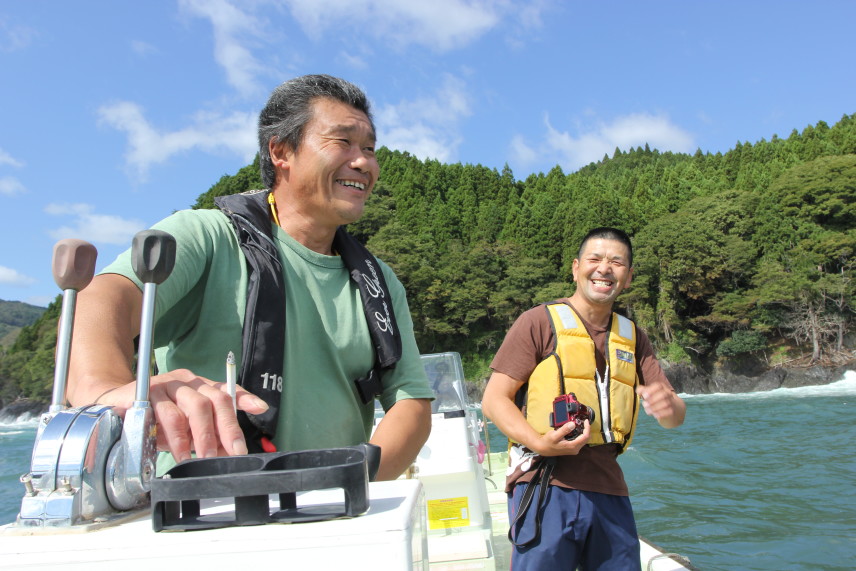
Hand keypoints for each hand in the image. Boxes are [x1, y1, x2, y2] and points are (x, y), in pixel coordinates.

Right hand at [96, 369, 268, 461]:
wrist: (115, 406)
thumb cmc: (155, 419)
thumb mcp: (186, 428)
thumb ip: (208, 436)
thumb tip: (229, 454)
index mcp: (201, 387)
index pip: (228, 390)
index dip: (245, 398)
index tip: (261, 408)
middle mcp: (188, 382)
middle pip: (216, 400)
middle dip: (227, 429)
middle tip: (232, 454)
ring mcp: (168, 385)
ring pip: (194, 406)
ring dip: (202, 436)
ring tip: (205, 459)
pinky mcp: (148, 393)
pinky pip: (167, 414)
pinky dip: (178, 436)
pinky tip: (181, 452)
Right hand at [533, 419, 590, 456]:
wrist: (543, 448)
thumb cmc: (548, 442)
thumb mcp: (554, 435)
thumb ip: (564, 430)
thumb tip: (573, 424)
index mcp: (572, 446)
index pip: (585, 437)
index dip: (587, 428)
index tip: (586, 421)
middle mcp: (575, 449)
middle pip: (586, 439)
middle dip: (587, 429)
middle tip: (584, 421)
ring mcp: (574, 449)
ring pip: (584, 440)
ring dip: (584, 432)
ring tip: (582, 424)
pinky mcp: (572, 448)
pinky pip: (580, 441)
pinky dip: (581, 434)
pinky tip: (577, 429)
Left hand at [636, 383, 684, 427]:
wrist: (672, 407)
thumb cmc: (657, 398)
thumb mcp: (650, 393)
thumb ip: (643, 390)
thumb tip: (638, 391)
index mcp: (661, 387)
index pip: (658, 386)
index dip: (651, 390)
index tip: (644, 395)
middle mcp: (668, 393)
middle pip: (663, 394)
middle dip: (653, 399)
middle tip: (644, 404)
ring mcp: (671, 401)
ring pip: (666, 403)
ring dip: (655, 407)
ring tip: (647, 411)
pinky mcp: (672, 410)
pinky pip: (668, 411)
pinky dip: (661, 413)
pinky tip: (654, 415)